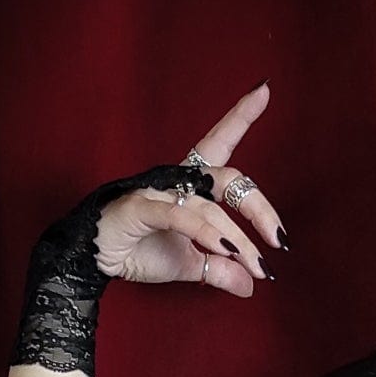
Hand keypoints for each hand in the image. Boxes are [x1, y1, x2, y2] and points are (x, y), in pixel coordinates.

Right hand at [93, 82, 288, 293]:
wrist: (96, 259)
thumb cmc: (140, 250)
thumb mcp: (190, 265)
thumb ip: (220, 270)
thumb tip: (249, 285)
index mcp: (189, 183)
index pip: (219, 144)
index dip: (240, 117)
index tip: (265, 91)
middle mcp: (176, 179)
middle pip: (229, 178)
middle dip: (260, 209)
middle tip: (280, 242)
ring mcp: (157, 190)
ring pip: (211, 209)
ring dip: (240, 243)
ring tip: (258, 268)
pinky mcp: (140, 206)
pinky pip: (182, 217)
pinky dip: (209, 235)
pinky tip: (227, 252)